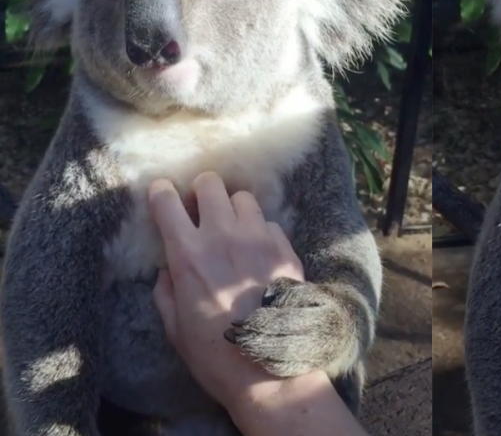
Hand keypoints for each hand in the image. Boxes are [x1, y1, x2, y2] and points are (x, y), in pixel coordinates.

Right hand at [148, 171, 305, 409]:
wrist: (268, 369)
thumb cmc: (214, 353)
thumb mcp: (175, 327)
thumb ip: (166, 290)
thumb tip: (167, 269)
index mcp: (189, 255)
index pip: (167, 202)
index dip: (161, 192)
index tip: (162, 194)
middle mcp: (223, 237)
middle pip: (210, 184)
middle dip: (201, 192)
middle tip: (201, 209)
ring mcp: (258, 239)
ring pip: (243, 197)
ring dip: (233, 208)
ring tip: (233, 229)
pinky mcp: (285, 248)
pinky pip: (269, 222)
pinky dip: (260, 231)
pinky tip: (258, 252)